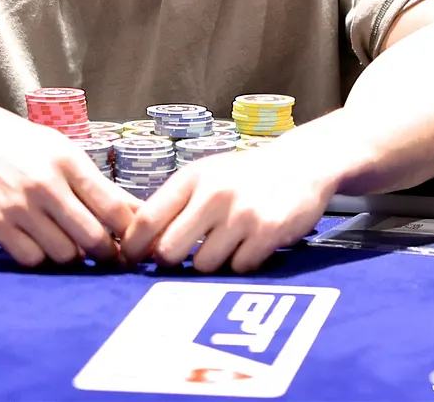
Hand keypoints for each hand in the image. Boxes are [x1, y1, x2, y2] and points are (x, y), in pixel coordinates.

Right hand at [0, 86, 140, 265]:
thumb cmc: (22, 144)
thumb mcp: (63, 151)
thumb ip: (97, 183)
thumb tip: (137, 212)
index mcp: (68, 162)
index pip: (113, 207)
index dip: (129, 232)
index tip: (132, 241)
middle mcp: (45, 184)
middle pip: (92, 237)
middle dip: (106, 252)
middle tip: (106, 254)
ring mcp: (19, 206)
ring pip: (63, 255)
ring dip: (72, 256)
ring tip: (69, 245)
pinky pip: (30, 259)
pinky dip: (40, 258)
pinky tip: (40, 244)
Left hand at [119, 135, 338, 271]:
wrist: (302, 164)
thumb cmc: (243, 176)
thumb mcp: (205, 177)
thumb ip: (174, 205)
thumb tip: (137, 245)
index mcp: (191, 178)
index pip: (146, 219)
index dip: (132, 247)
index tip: (131, 260)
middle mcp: (214, 194)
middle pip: (169, 251)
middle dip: (172, 262)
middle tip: (182, 259)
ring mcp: (242, 214)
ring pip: (204, 266)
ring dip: (211, 265)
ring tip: (224, 247)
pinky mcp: (269, 232)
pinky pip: (239, 269)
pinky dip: (241, 265)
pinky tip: (249, 247)